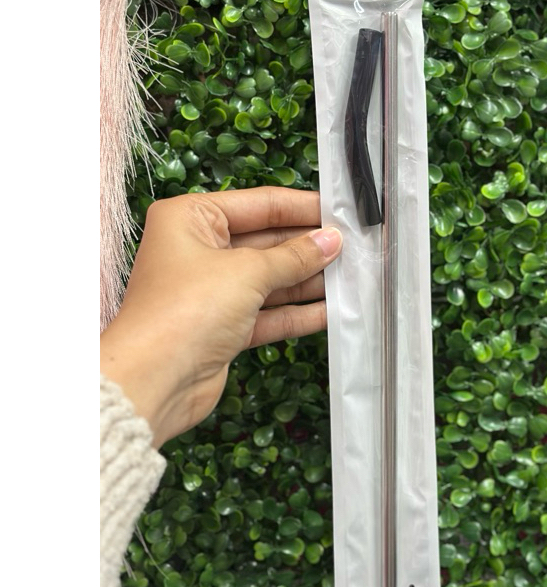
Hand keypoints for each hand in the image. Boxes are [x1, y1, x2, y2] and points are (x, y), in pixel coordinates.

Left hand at [100, 187, 341, 448]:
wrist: (155, 381)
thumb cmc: (184, 312)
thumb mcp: (247, 272)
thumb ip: (294, 256)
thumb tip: (330, 241)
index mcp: (191, 219)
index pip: (258, 204)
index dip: (301, 208)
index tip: (338, 211)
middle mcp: (199, 251)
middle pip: (267, 242)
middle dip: (309, 247)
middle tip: (352, 247)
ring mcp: (212, 291)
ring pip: (271, 279)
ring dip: (309, 280)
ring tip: (351, 276)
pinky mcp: (224, 327)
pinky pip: (268, 312)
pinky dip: (297, 311)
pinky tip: (331, 310)